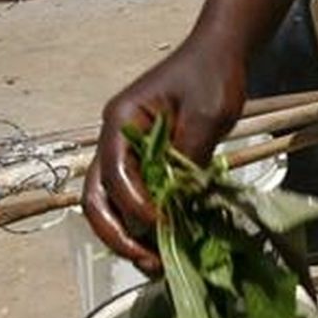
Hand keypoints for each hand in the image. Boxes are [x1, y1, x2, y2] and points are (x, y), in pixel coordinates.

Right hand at [82, 35, 246, 273]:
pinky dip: (147, 224)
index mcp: (121, 121)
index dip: (133, 203)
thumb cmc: (211, 76)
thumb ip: (189, 154)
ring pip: (112, 204)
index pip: (113, 171)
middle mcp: (115, 139)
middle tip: (147, 261)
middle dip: (118, 233)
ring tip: (155, 263)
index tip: (161, 222)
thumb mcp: (206, 115)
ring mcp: (129, 152)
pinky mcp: (148, 163)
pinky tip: (167, 243)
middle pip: (98, 196)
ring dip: (129, 235)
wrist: (219, 54)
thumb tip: (179, 198)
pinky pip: (138, 199)